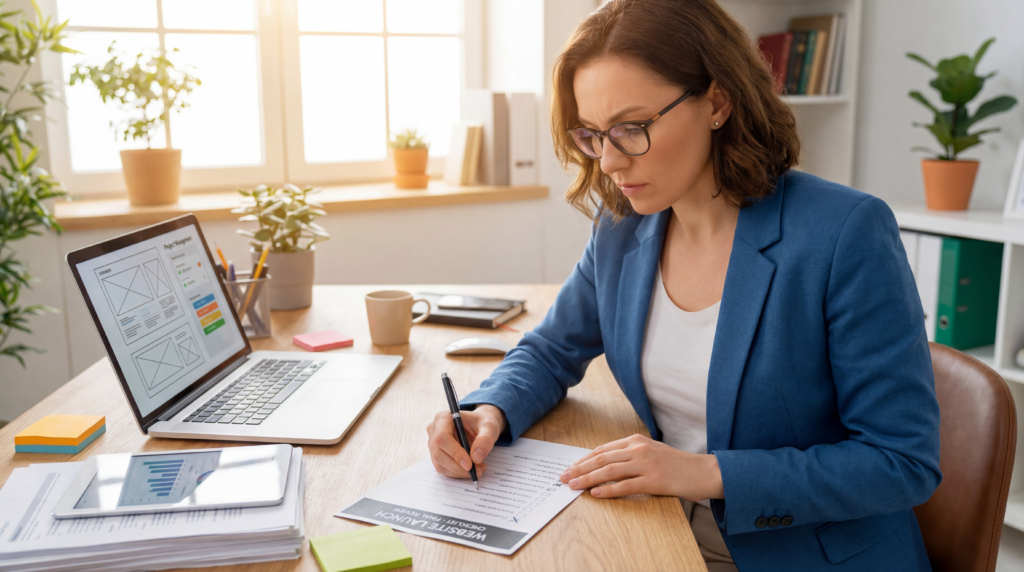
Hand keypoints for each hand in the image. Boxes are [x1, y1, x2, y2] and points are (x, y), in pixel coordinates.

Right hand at [426, 404, 505, 478]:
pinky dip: (458, 473)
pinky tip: (471, 470)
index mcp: (443, 418)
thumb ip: (485, 439)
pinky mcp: (437, 455)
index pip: (442, 437)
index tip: (469, 465)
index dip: (454, 452)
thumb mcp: (489, 426)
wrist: (479, 426)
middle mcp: (434, 430)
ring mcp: (433, 444)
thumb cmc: (482, 422)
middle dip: (458, 466)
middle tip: (478, 471)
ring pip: (440, 464)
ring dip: (459, 472)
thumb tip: (476, 458)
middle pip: (438, 453)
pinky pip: (444, 469)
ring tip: (478, 470)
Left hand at [559, 434, 723, 499]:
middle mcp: (638, 449)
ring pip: (609, 471)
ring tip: (573, 485)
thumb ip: (630, 456)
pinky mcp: (654, 480)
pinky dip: (609, 490)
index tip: (570, 467)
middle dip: (579, 468)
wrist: (703, 471)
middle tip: (563, 477)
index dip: (584, 459)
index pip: (602, 450)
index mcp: (636, 441)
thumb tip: (605, 466)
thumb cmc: (676, 464)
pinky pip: (626, 485)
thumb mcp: (651, 452)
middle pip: (601, 459)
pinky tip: (596, 493)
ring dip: (588, 479)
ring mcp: (646, 464)